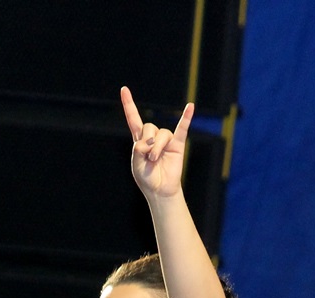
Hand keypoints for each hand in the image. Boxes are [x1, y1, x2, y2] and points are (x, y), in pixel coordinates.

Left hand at [121, 85, 192, 200]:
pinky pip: (182, 128)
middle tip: (149, 157)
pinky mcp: (178, 145)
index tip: (124, 89)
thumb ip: (139, 150)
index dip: (129, 104)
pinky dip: (186, 118)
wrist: (160, 190)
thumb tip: (149, 141)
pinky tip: (190, 107)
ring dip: (157, 147)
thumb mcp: (136, 164)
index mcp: (140, 140)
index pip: (133, 118)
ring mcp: (166, 140)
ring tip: (155, 160)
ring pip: (162, 134)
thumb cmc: (147, 178)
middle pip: (149, 127)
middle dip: (147, 142)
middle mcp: (153, 137)